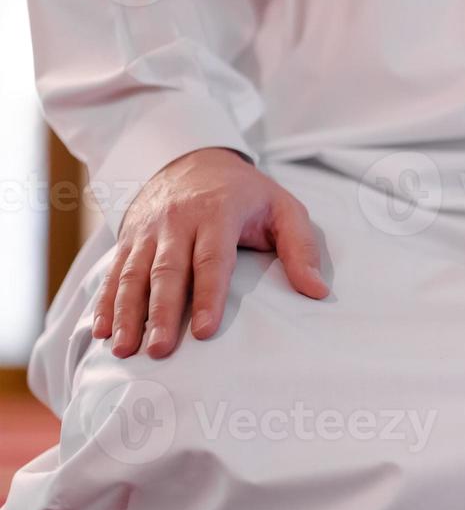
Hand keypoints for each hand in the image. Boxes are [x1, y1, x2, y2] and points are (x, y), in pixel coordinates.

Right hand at [94, 148, 328, 359]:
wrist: (193, 159)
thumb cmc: (246, 194)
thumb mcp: (283, 208)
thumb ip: (301, 248)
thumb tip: (318, 292)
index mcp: (217, 213)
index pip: (212, 259)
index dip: (208, 296)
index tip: (205, 331)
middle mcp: (177, 221)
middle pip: (167, 271)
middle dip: (161, 313)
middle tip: (160, 350)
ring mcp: (148, 230)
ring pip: (133, 274)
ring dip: (126, 313)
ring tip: (123, 349)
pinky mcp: (129, 239)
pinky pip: (114, 272)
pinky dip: (105, 302)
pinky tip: (101, 331)